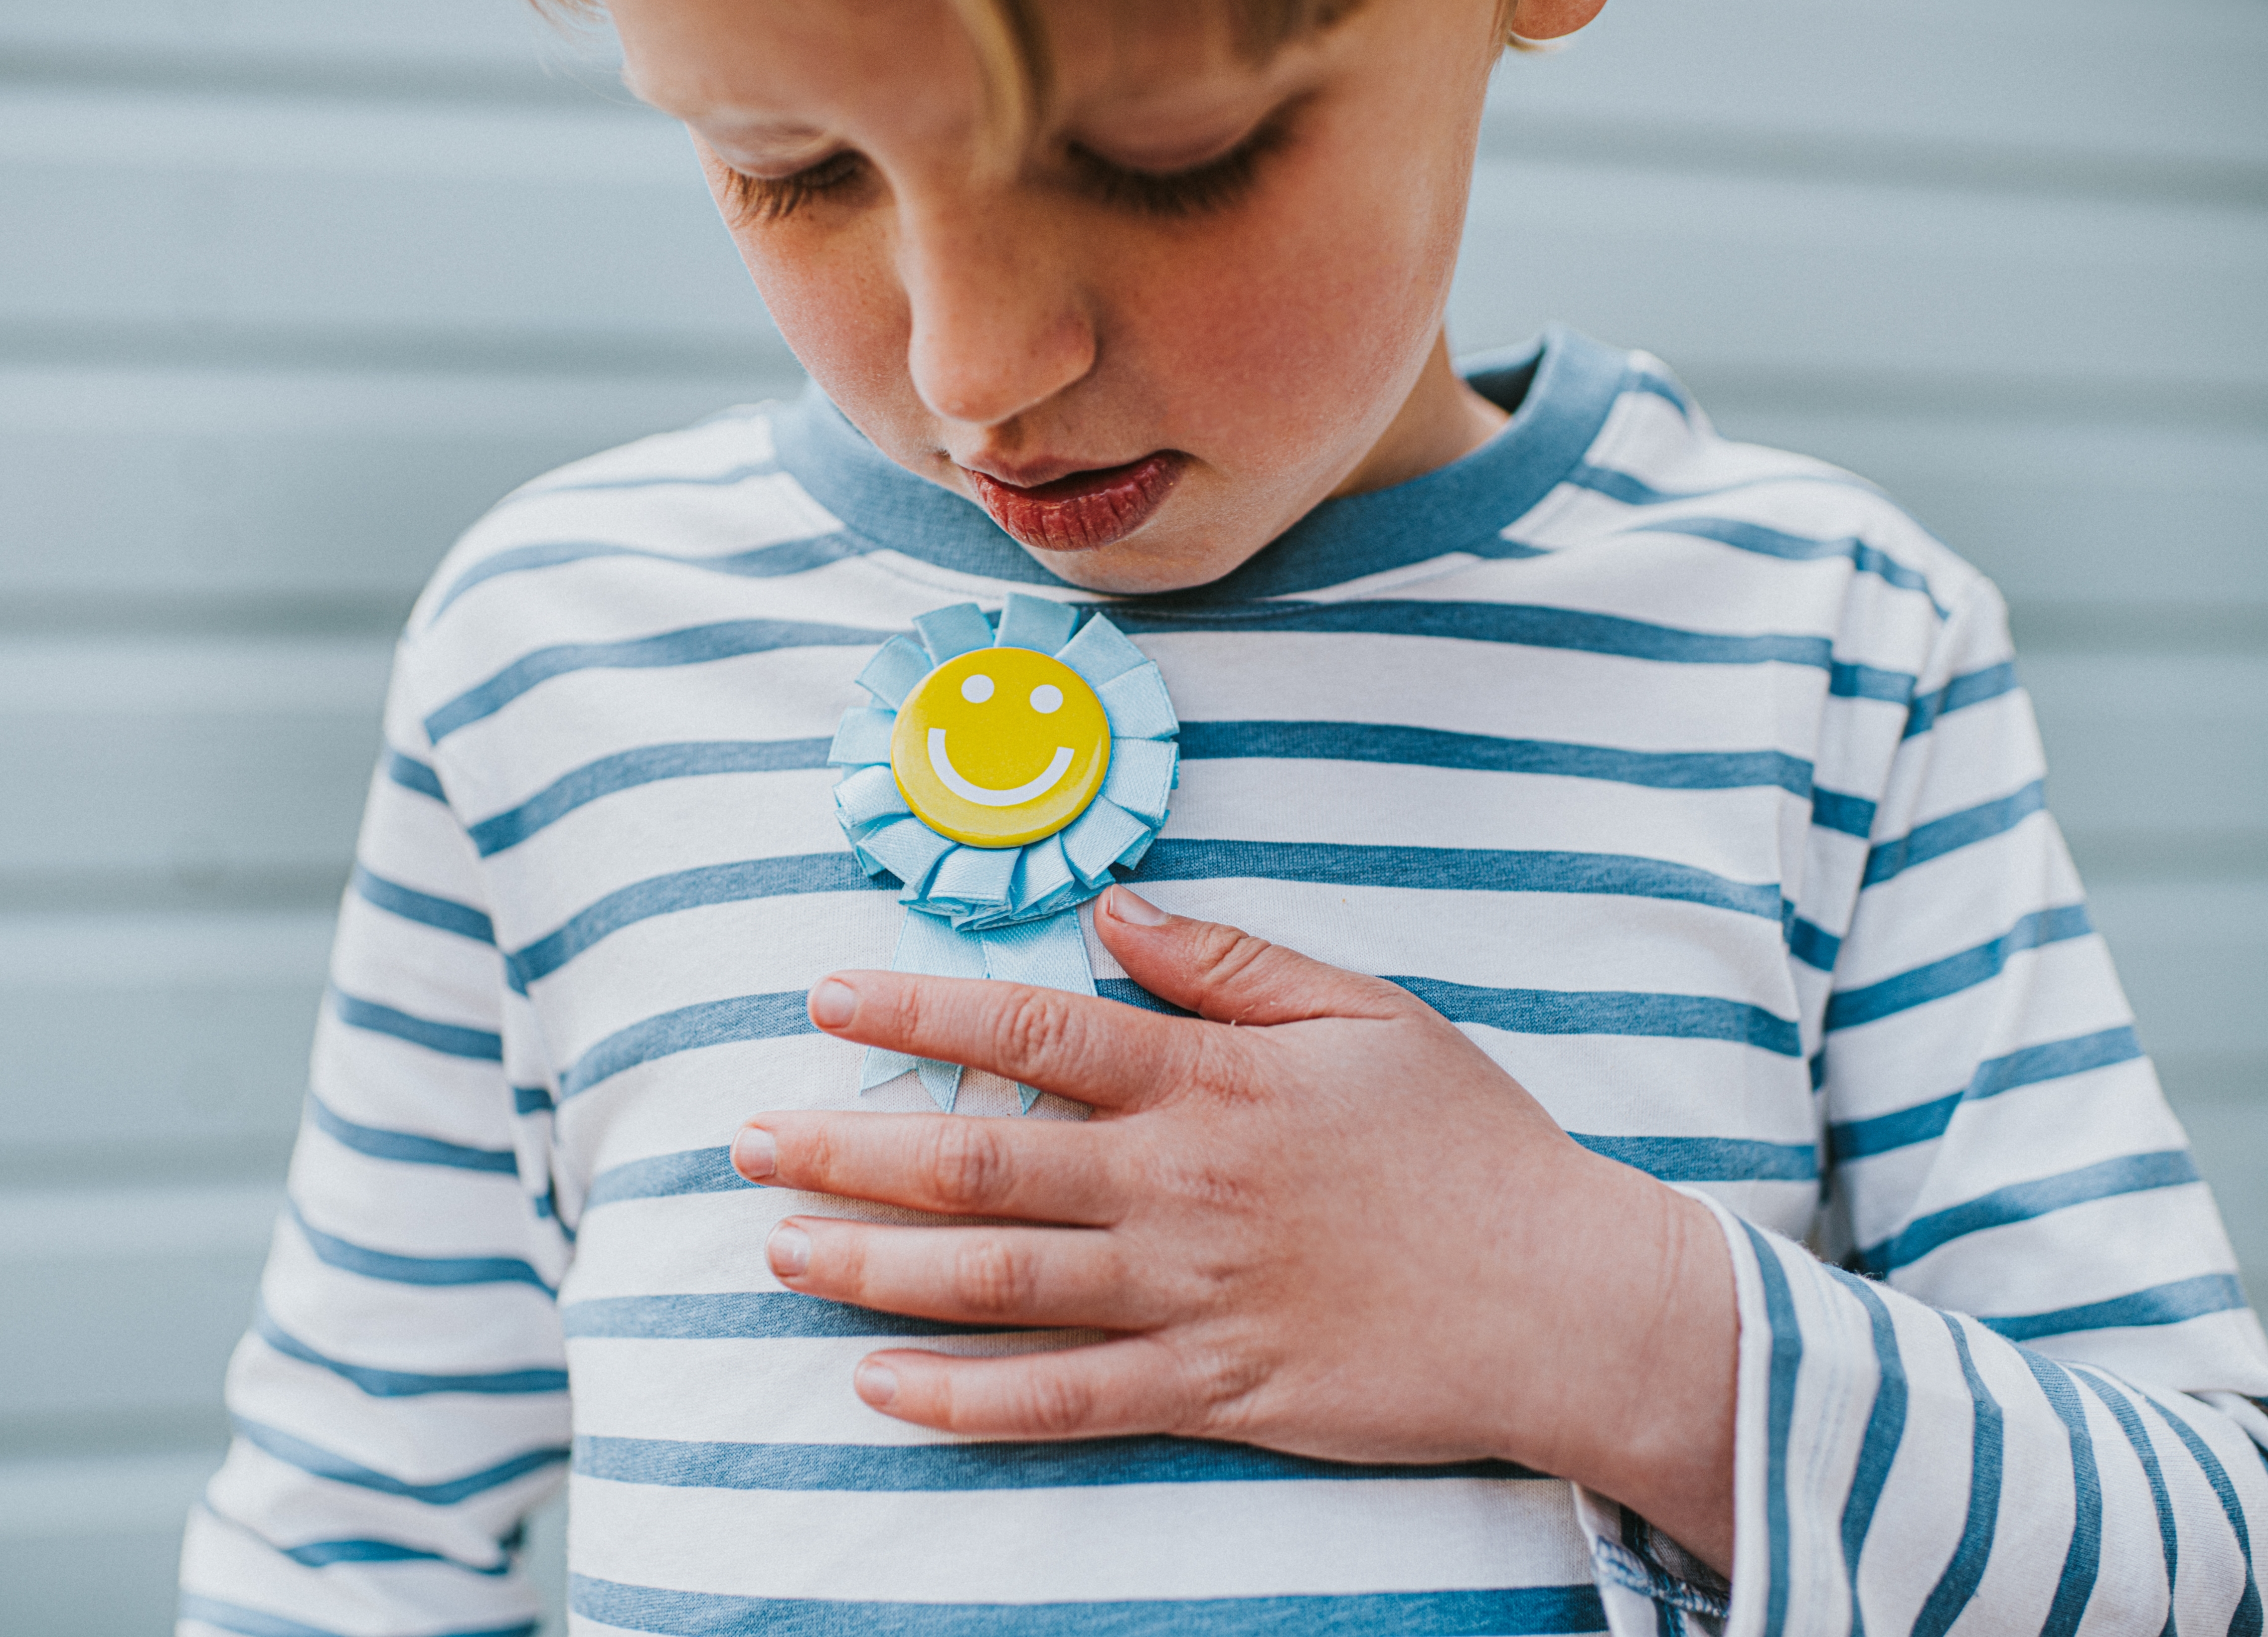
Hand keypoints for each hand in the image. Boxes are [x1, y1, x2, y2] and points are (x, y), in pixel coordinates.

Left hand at [731, 886, 1739, 1564]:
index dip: (917, 1014)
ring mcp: (1187, 1296)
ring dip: (872, 1267)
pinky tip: (880, 1386)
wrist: (1562, 1299)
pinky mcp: (1211, 1389)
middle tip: (749, 1142)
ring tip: (779, 1250)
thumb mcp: (1367, 1013)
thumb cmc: (1468, 1145)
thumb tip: (1117, 909)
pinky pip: (1063, 1401)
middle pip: (979, 1166)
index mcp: (1210, 1083)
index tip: (826, 1000)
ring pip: (995, 1285)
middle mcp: (1177, 1187)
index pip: (1032, 1036)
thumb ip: (1231, 961)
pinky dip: (963, 1399)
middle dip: (846, 1152)